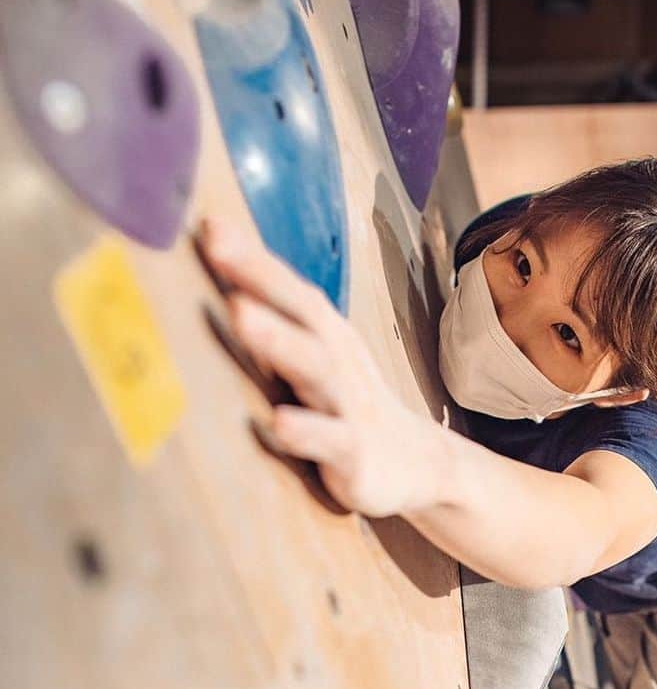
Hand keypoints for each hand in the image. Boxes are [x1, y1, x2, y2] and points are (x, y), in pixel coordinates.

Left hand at [196, 214, 439, 517]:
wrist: (417, 464)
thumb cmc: (348, 405)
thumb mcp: (316, 358)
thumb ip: (274, 326)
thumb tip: (218, 289)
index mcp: (325, 336)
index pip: (287, 288)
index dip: (250, 256)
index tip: (207, 224)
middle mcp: (337, 361)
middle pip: (300, 313)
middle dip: (259, 278)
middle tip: (217, 248)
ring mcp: (348, 406)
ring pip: (314, 369)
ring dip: (278, 340)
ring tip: (241, 315)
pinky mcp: (354, 456)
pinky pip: (330, 441)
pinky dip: (305, 432)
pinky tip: (278, 422)